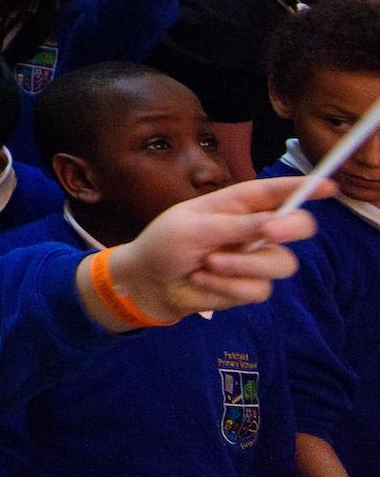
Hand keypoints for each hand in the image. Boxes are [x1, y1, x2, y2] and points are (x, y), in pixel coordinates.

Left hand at [98, 176, 320, 326]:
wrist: (149, 283)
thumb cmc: (165, 245)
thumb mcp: (193, 228)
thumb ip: (235, 225)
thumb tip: (275, 221)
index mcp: (235, 205)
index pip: (275, 193)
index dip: (303, 187)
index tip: (328, 187)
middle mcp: (252, 230)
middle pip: (295, 227)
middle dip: (290, 228)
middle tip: (271, 232)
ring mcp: (254, 259)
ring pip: (280, 263)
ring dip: (241, 266)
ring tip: (207, 264)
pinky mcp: (249, 286)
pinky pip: (258, 289)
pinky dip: (228, 287)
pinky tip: (202, 281)